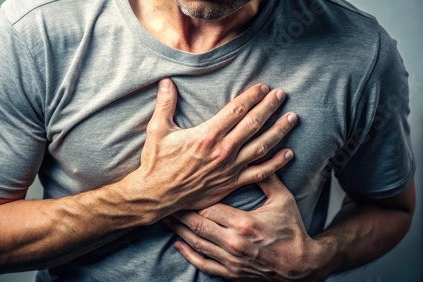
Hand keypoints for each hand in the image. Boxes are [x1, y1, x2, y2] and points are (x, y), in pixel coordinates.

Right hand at [124, 78, 297, 216]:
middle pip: (253, 124)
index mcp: (207, 135)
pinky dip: (276, 164)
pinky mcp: (231, 183)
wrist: (157, 195)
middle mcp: (222, 150)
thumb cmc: (156, 163)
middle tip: (282, 95)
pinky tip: (288, 154)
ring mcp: (229, 168)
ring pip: (261, 146)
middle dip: (269, 107)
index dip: (252, 96)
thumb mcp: (157, 130)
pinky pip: (259, 173)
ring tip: (292, 118)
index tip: (264, 87)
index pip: (236, 110)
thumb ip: (164, 104)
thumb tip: (166, 81)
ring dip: (278, 131)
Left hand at [165, 174, 323, 280]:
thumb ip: (266, 178)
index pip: (209, 208)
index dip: (193, 199)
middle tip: (165, 201)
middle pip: (197, 225)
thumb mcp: (283, 200)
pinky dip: (189, 255)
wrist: (301, 265)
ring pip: (196, 244)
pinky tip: (178, 244)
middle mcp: (233, 243)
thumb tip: (256, 154)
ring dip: (178, 231)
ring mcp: (231, 260)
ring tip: (165, 218)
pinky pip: (204, 264)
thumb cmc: (292, 229)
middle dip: (179, 213)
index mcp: (244, 223)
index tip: (180, 190)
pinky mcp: (231, 273)